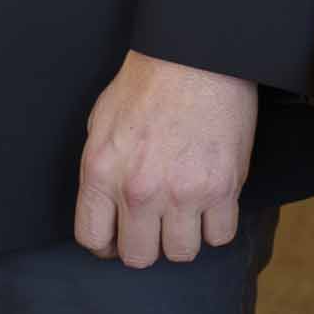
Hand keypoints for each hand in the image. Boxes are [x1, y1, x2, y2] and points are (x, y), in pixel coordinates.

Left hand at [72, 52, 257, 267]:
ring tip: (186, 210)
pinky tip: (212, 201)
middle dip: (147, 244)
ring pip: (181, 254)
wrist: (195, 56)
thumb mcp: (101, 121)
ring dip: (184, 236)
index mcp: (101, 171)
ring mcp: (181, 193)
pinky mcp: (222, 189)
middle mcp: (138, 190)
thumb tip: (105, 205)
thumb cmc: (148, 82)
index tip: (119, 236)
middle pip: (138, 257)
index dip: (106, 244)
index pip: (92, 239)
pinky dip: (217, 224)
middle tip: (156, 224)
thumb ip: (101, 169)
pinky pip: (219, 236)